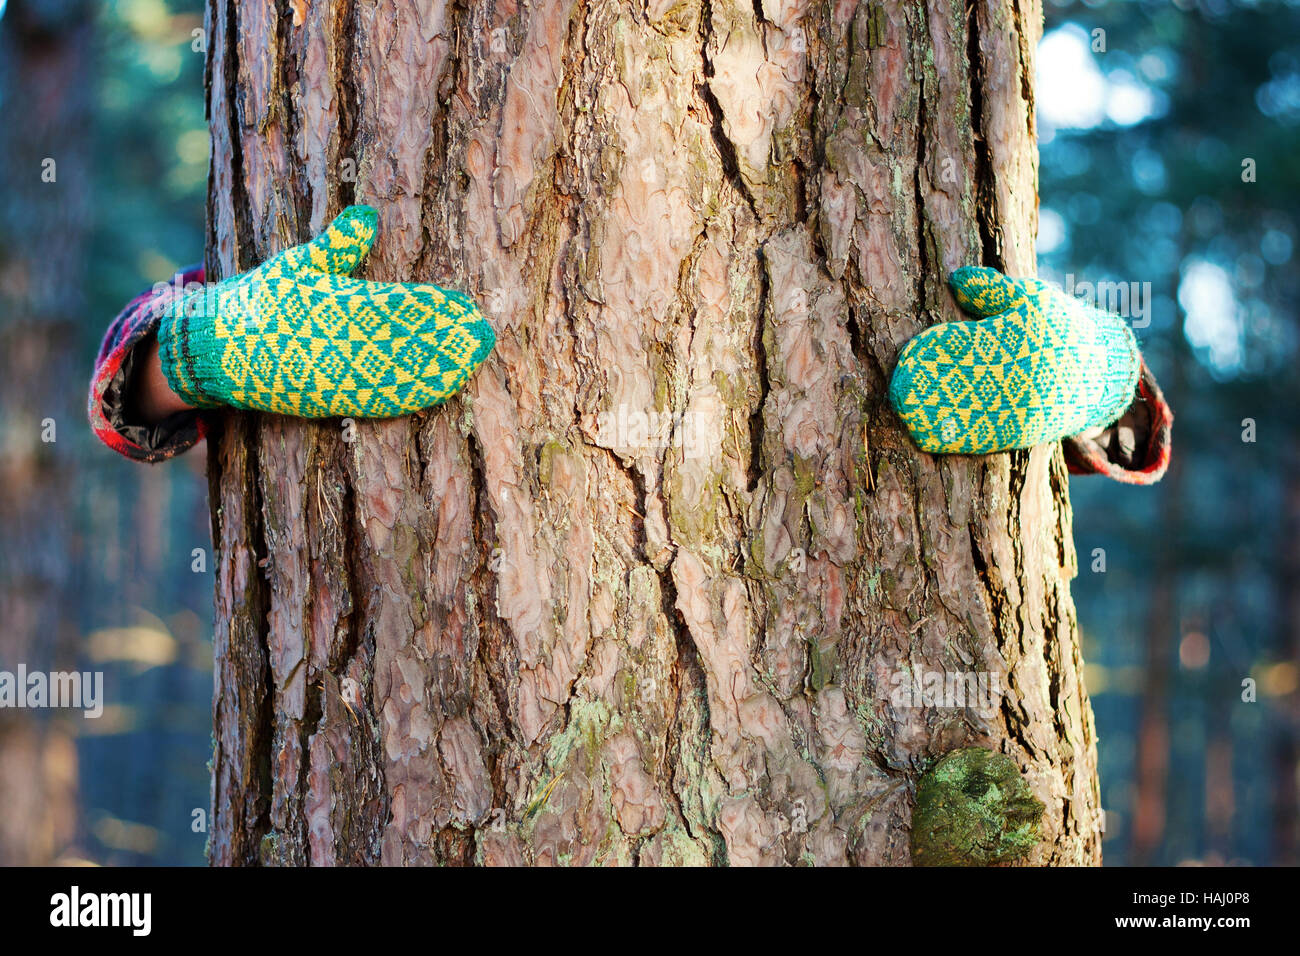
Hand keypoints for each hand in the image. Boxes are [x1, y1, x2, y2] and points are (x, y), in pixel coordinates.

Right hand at [156, 205, 494, 417]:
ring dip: (441, 367)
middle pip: (403, 340)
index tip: (464, 302)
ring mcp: (336, 374)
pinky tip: (444, 389)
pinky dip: (414, 395)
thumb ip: (336, 246)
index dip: (430, 305)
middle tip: (484, 332)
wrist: (219, 351)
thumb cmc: (262, 299)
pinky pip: (380, 400)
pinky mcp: (333, 401)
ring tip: (475, 358)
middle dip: (445, 338)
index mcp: (331, 303)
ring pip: (398, 372)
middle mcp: (337, 342)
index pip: (391, 304)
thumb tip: (366, 216)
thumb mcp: (296, 265)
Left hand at [889, 266, 1139, 454]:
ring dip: (932, 417)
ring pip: (969, 415)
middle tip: (896, 392)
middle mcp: (1020, 377)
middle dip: (928, 388)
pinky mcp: (1020, 432)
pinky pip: (981, 437)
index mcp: (1019, 339)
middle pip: (964, 383)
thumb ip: (991, 289)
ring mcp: (1021, 408)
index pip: (967, 344)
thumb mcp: (1030, 298)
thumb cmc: (1056, 327)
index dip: (933, 352)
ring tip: (903, 414)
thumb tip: (956, 280)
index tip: (907, 357)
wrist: (1097, 374)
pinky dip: (950, 437)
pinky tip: (922, 435)